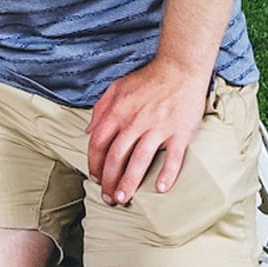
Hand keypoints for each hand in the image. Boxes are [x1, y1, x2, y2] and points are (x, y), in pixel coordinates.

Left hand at [86, 56, 209, 204]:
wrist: (180, 68)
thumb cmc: (148, 79)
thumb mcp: (116, 87)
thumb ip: (100, 108)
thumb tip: (88, 130)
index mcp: (118, 112)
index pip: (99, 143)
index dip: (94, 163)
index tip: (95, 178)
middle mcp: (135, 122)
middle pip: (116, 156)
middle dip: (109, 180)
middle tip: (108, 197)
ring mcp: (158, 128)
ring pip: (140, 160)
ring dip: (129, 182)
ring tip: (123, 198)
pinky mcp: (179, 132)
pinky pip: (173, 157)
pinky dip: (167, 174)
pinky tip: (161, 189)